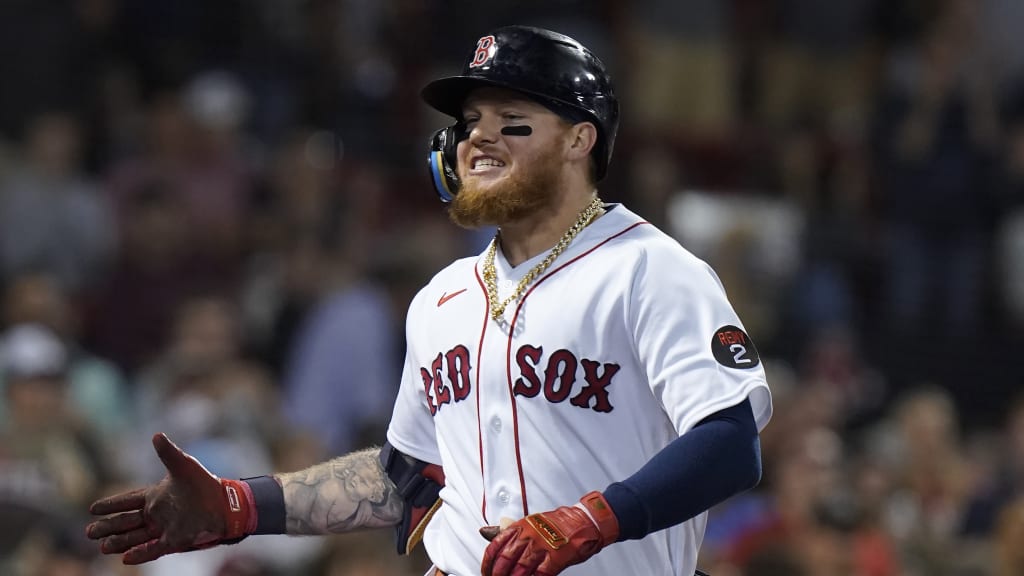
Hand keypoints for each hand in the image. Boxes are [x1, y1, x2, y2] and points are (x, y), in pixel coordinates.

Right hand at [85, 433, 254, 563]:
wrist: (226, 504)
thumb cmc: (205, 484)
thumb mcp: (184, 466)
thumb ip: (168, 453)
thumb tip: (156, 434)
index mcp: (155, 496)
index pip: (128, 500)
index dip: (111, 504)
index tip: (93, 508)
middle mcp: (157, 513)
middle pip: (126, 521)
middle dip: (108, 526)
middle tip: (89, 532)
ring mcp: (164, 528)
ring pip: (136, 537)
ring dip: (120, 542)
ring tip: (102, 546)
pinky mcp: (175, 541)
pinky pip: (153, 549)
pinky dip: (140, 554)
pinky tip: (126, 559)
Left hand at [480, 491, 618, 575]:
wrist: (584, 521)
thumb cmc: (558, 524)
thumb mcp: (530, 522)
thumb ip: (510, 531)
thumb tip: (486, 533)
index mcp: (521, 526)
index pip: (496, 545)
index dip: (488, 562)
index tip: (486, 571)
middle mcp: (529, 535)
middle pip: (505, 559)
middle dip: (498, 574)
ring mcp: (543, 546)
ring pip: (520, 568)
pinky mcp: (557, 556)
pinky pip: (541, 574)